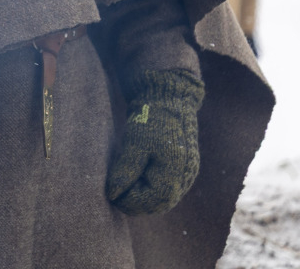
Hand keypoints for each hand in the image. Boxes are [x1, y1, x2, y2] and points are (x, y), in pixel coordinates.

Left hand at [106, 69, 205, 214]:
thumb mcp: (134, 144)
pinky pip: (168, 186)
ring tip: (123, 189)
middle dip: (137, 202)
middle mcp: (185, 177)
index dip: (131, 202)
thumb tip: (113, 194)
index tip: (112, 197)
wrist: (169, 98)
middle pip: (160, 203)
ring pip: (165, 196)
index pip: (153, 201)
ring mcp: (187, 172)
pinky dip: (151, 188)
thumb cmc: (151, 119)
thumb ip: (126, 171)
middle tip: (115, 196)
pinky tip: (137, 181)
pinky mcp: (183, 166)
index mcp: (175, 173)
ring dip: (144, 197)